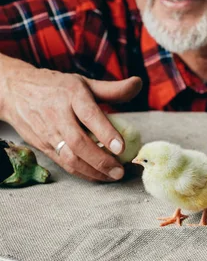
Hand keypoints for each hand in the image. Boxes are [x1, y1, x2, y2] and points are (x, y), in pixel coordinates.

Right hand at [0, 62, 141, 181]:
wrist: (14, 91)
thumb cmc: (57, 87)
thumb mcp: (83, 83)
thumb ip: (113, 89)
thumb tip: (138, 83)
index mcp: (72, 95)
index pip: (89, 115)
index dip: (106, 133)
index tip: (121, 148)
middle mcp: (58, 114)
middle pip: (79, 142)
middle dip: (101, 160)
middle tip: (120, 171)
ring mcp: (48, 132)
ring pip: (69, 157)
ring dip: (92, 171)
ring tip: (112, 176)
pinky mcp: (42, 145)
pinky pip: (62, 163)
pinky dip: (81, 173)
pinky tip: (97, 176)